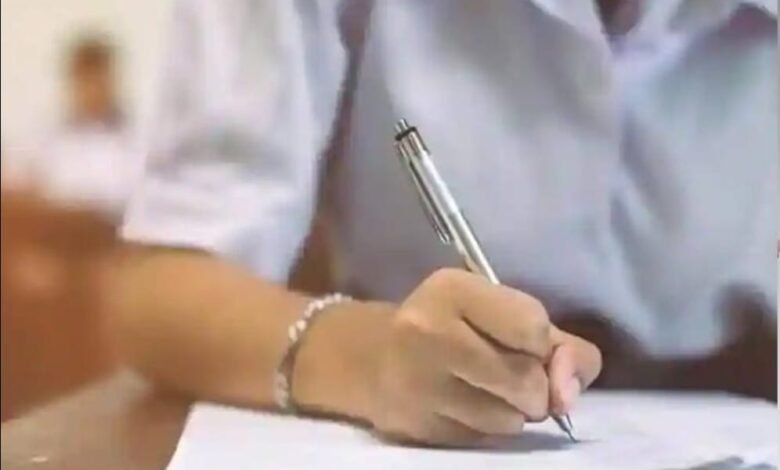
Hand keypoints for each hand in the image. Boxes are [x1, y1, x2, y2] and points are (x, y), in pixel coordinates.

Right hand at [368, 269, 600, 445]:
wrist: (374, 359)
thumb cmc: (452, 327)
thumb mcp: (503, 313)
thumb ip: (560, 345)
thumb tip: (569, 395)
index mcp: (452, 289)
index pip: (533, 327)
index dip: (541, 343)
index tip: (523, 341)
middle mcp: (428, 331)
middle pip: (527, 380)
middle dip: (535, 386)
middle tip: (511, 373)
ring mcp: (418, 383)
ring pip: (510, 419)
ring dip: (514, 411)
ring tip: (488, 391)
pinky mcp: (417, 425)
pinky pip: (485, 439)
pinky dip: (488, 427)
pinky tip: (464, 406)